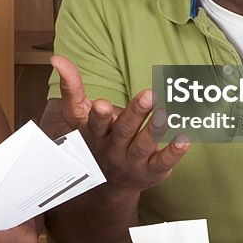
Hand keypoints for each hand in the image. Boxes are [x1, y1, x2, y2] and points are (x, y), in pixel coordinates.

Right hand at [50, 55, 188, 192]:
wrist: (107, 183)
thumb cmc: (96, 139)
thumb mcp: (80, 115)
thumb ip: (72, 86)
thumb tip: (57, 58)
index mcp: (95, 133)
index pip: (94, 124)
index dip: (99, 115)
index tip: (102, 104)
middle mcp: (112, 148)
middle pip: (123, 131)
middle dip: (136, 113)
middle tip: (149, 94)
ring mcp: (131, 162)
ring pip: (143, 145)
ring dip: (155, 129)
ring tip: (166, 113)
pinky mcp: (150, 172)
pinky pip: (163, 162)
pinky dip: (174, 152)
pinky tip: (184, 140)